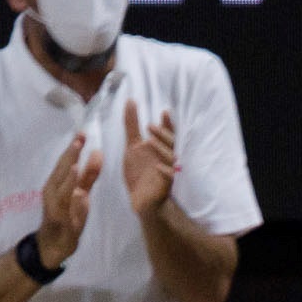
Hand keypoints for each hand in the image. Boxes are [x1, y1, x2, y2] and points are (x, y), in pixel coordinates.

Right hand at [35, 132, 100, 270]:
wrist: (53, 245)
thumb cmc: (67, 216)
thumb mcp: (80, 193)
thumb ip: (89, 175)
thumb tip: (97, 152)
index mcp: (57, 183)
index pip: (65, 162)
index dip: (73, 148)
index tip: (82, 132)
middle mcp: (53, 192)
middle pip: (61, 171)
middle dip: (70, 156)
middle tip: (79, 139)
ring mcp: (56, 208)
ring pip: (62, 190)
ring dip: (69, 177)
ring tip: (76, 164)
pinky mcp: (62, 224)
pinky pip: (68, 213)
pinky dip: (73, 203)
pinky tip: (78, 195)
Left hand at [120, 99, 177, 220]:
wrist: (141, 200)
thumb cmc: (139, 173)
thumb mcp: (132, 146)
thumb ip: (132, 125)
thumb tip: (130, 101)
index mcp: (161, 150)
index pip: (168, 135)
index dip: (168, 124)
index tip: (165, 112)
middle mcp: (168, 160)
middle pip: (171, 145)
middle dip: (163, 135)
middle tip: (150, 126)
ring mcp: (168, 173)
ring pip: (170, 160)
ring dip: (161, 150)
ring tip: (150, 141)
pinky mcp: (165, 187)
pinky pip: (168, 179)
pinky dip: (165, 172)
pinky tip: (158, 166)